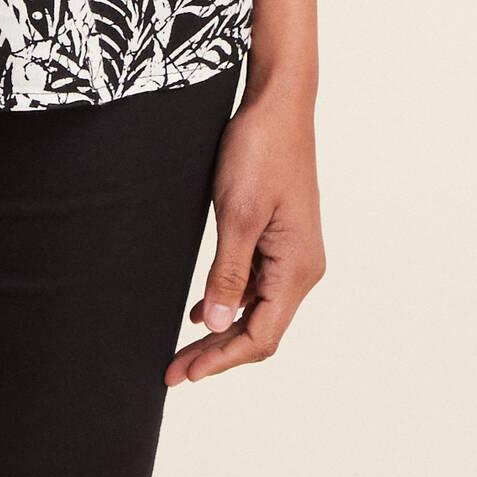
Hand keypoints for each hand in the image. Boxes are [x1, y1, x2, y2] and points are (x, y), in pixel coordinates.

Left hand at [166, 84, 323, 385]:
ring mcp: (293, 253)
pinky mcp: (281, 237)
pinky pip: (256, 284)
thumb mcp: (237, 213)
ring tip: (182, 351)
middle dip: (217, 354)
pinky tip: (203, 311)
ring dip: (221, 330)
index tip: (185, 373)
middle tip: (174, 372)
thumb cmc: (260, 150)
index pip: (261, 336)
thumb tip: (218, 326)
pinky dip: (230, 301)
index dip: (222, 360)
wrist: (278, 103)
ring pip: (257, 309)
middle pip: (260, 329)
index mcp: (297, 268)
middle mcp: (302, 268)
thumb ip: (228, 273)